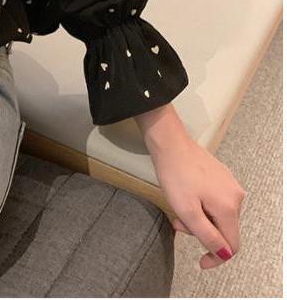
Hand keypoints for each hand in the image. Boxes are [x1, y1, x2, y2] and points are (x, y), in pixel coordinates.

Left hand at [136, 104, 246, 268]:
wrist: (169, 142)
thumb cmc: (175, 173)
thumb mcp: (187, 210)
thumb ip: (207, 235)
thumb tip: (223, 253)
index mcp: (229, 207)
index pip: (232, 245)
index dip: (216, 257)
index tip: (200, 261)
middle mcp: (235, 196)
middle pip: (224, 229)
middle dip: (201, 231)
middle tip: (177, 221)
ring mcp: (229, 184)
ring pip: (218, 215)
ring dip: (199, 218)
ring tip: (178, 205)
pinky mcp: (221, 176)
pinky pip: (215, 200)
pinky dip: (201, 205)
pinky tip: (185, 195)